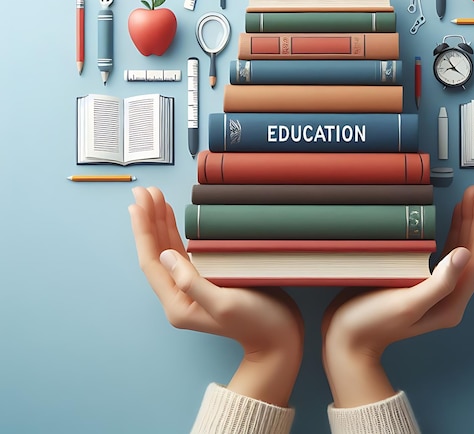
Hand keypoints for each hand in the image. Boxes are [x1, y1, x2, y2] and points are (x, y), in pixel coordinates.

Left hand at [129, 186, 303, 405]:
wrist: (279, 339)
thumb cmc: (256, 322)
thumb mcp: (224, 304)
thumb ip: (192, 282)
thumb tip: (165, 255)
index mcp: (178, 303)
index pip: (152, 261)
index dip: (143, 230)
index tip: (137, 203)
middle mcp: (180, 294)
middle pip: (157, 252)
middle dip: (149, 220)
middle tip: (144, 190)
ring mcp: (192, 287)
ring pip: (169, 249)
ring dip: (160, 222)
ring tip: (153, 197)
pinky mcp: (208, 279)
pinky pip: (184, 251)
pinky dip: (176, 231)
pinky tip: (172, 216)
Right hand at [322, 185, 473, 407]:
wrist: (347, 338)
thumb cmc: (373, 323)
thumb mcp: (407, 304)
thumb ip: (439, 282)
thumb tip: (464, 253)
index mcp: (451, 303)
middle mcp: (448, 294)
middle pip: (470, 251)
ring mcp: (434, 286)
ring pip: (458, 247)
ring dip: (466, 221)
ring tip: (473, 195)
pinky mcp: (419, 278)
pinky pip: (442, 249)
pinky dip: (450, 230)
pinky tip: (453, 215)